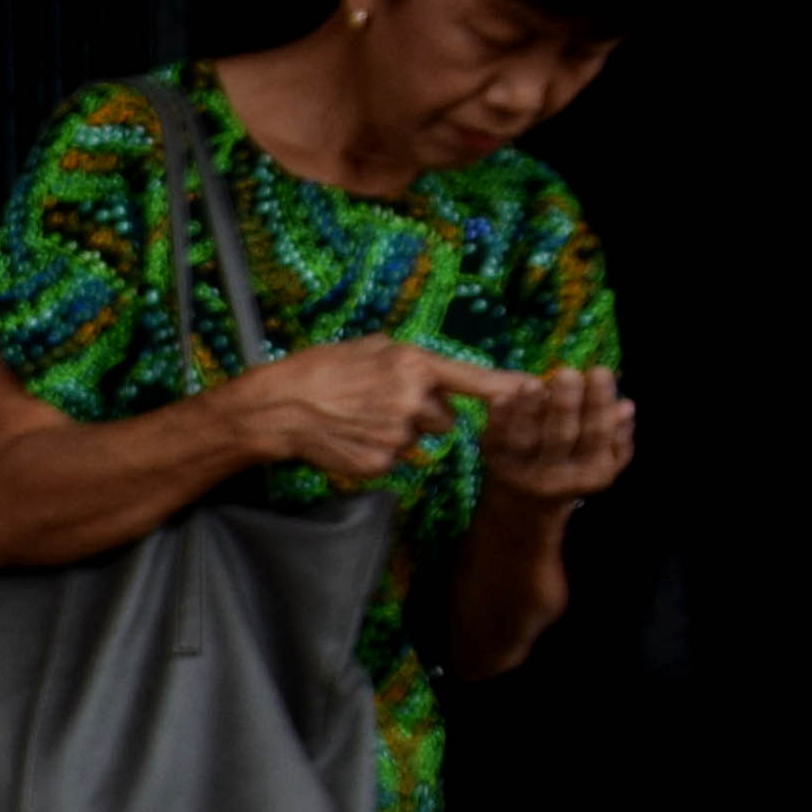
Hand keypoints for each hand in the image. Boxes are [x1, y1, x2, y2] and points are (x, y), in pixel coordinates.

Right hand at [221, 336, 512, 486]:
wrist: (276, 409)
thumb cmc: (319, 369)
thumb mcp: (371, 347)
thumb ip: (412, 363)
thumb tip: (438, 379)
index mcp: (414, 365)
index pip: (474, 380)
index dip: (508, 388)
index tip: (535, 391)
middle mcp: (413, 401)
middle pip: (444, 418)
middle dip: (424, 414)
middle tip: (384, 405)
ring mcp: (396, 436)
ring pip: (416, 441)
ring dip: (398, 434)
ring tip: (358, 420)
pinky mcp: (379, 464)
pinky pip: (392, 461)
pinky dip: (375, 452)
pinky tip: (348, 438)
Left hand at [479, 361, 635, 505]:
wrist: (526, 504)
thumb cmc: (574, 464)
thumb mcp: (603, 456)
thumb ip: (616, 434)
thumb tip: (625, 407)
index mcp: (591, 472)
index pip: (597, 434)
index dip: (598, 404)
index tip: (599, 371)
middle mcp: (555, 477)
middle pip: (560, 437)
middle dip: (564, 405)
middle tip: (567, 373)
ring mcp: (521, 471)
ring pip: (524, 439)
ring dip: (528, 409)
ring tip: (532, 383)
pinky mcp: (493, 462)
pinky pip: (495, 438)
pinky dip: (498, 418)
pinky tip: (502, 397)